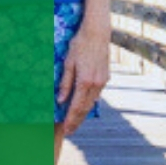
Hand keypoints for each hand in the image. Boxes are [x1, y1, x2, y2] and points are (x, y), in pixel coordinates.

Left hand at [56, 21, 109, 135]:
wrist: (97, 33)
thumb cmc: (79, 45)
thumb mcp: (68, 63)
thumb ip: (65, 83)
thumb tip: (60, 101)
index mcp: (85, 82)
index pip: (76, 107)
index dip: (71, 120)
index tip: (66, 130)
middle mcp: (96, 84)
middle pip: (85, 108)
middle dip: (77, 121)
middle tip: (70, 131)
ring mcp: (102, 81)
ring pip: (92, 102)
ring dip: (83, 113)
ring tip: (75, 121)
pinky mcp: (105, 77)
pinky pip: (96, 94)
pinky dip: (89, 103)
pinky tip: (84, 106)